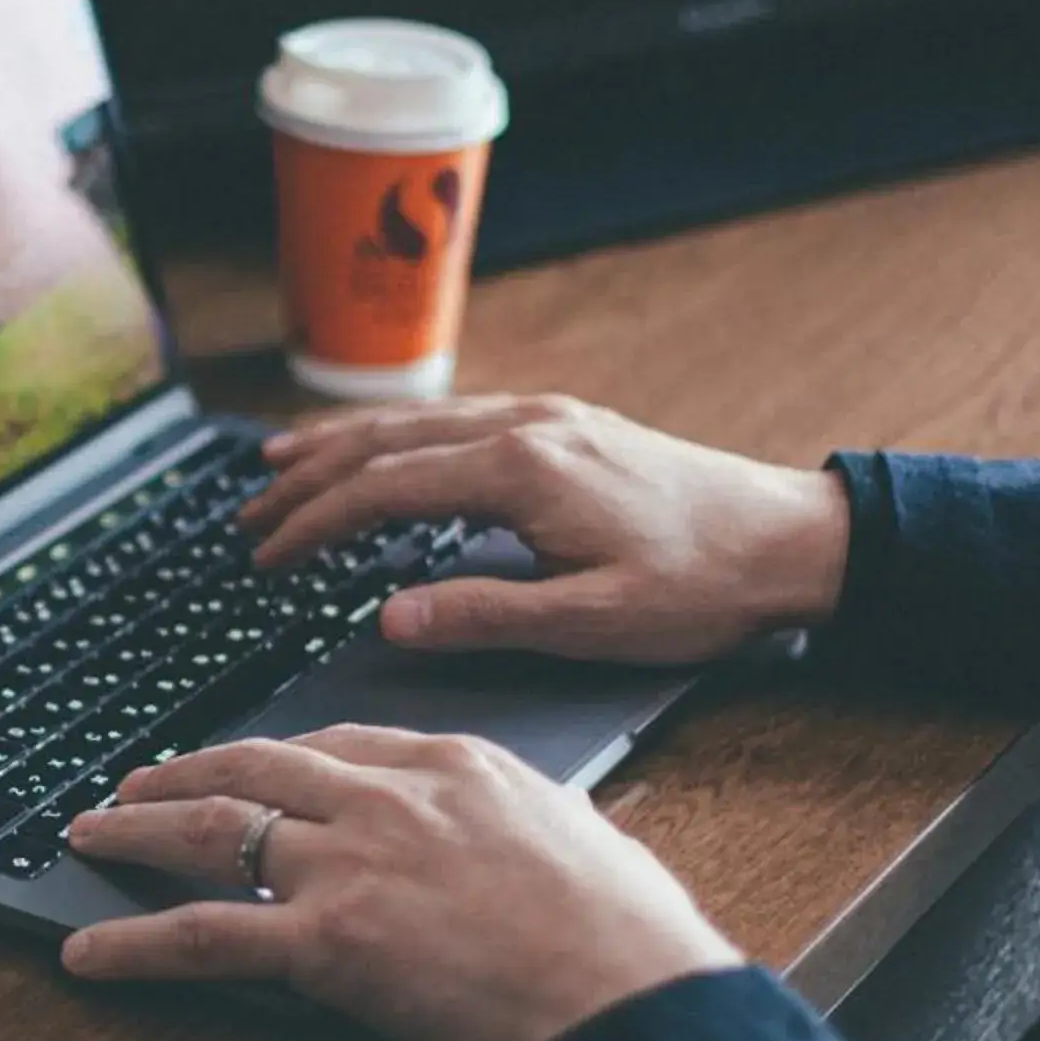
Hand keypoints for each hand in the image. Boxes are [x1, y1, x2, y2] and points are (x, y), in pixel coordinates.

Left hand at [63, 725, 741, 1040]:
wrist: (633, 1000)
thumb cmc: (630, 940)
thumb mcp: (580, 838)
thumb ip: (522, 823)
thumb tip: (520, 836)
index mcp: (455, 764)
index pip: (337, 745)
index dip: (274, 759)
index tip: (243, 766)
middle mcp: (389, 798)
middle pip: (255, 768)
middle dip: (183, 775)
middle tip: (135, 786)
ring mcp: (350, 864)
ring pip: (211, 831)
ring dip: (136, 831)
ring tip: (89, 836)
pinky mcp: (326, 943)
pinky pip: (203, 937)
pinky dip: (133, 945)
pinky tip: (88, 953)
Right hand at [240, 395, 850, 664]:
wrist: (792, 540)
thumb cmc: (704, 587)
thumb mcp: (592, 623)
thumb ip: (485, 616)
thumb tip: (391, 618)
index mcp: (522, 472)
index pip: (385, 489)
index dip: (315, 524)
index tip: (267, 557)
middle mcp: (526, 427)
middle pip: (385, 442)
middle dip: (307, 476)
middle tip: (247, 513)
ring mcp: (546, 418)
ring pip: (416, 421)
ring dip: (341, 444)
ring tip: (280, 467)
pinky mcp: (565, 425)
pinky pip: (454, 419)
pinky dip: (397, 435)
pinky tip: (379, 450)